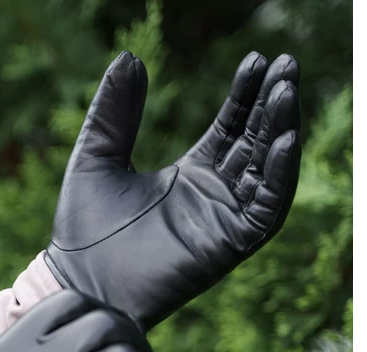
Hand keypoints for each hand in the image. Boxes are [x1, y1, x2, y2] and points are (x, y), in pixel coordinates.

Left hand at [44, 50, 301, 329]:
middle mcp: (214, 197)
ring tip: (286, 91)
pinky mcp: (229, 245)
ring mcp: (224, 221)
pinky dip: (278, 176)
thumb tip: (130, 56)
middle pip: (256, 142)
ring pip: (267, 170)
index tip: (257, 59)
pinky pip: (266, 208)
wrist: (78, 280)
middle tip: (288, 64)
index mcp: (188, 176)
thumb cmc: (83, 228)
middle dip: (272, 104)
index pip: (230, 128)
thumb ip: (115, 110)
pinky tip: (283, 140)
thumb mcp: (96, 155)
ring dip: (280, 132)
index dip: (245, 95)